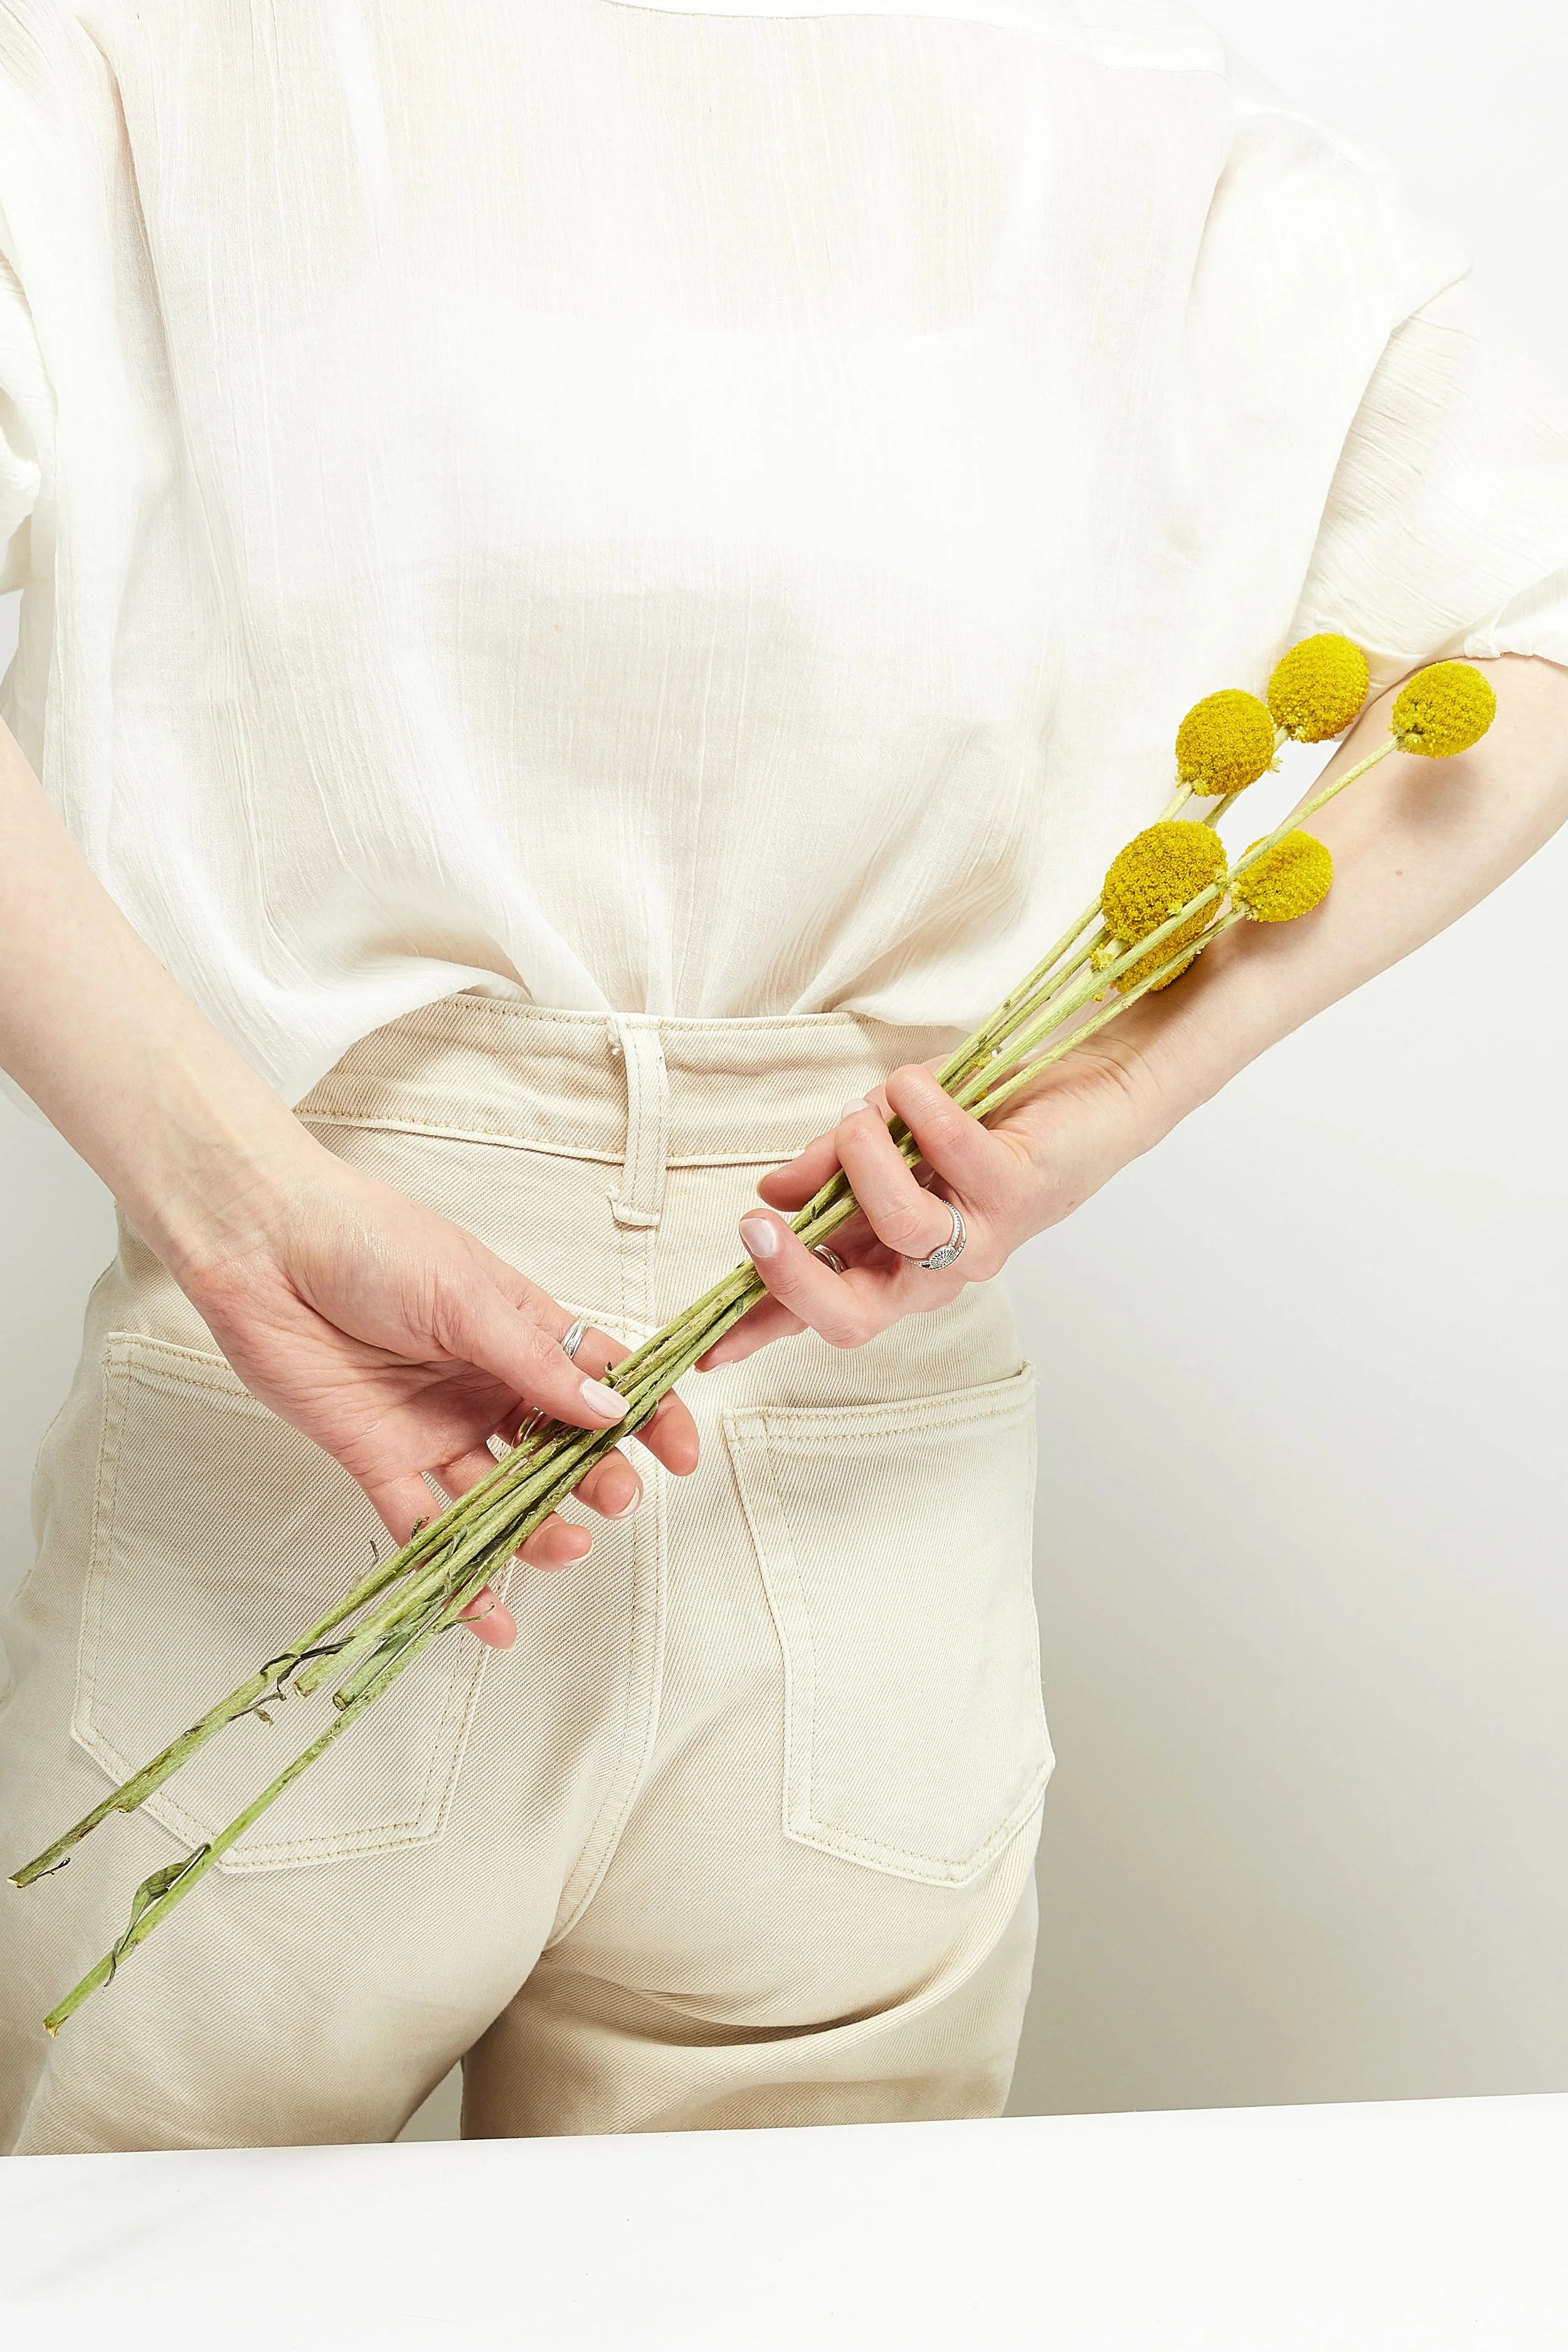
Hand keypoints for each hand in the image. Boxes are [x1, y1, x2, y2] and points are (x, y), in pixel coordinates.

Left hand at [168, 1136, 698, 1648]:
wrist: (260, 1248)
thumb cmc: (367, 1240)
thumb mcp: (466, 1294)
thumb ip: (534, 1363)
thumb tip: (612, 1412)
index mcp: (520, 1329)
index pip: (603, 1379)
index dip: (647, 1417)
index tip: (679, 1455)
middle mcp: (484, 1382)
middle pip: (557, 1448)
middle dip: (593, 1480)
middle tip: (613, 1501)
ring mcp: (434, 1424)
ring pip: (500, 1495)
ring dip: (536, 1529)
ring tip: (564, 1548)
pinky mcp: (378, 1459)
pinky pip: (425, 1527)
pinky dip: (455, 1574)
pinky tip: (489, 1615)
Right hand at [699, 1044, 1155, 1367]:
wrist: (1086, 1089)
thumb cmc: (982, 1120)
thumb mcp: (883, 1140)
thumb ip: (829, 1172)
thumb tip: (770, 1195)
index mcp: (890, 1262)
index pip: (817, 1309)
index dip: (761, 1330)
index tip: (705, 1348)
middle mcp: (934, 1270)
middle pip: (854, 1314)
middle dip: (794, 1274)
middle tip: (759, 1222)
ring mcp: (979, 1239)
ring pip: (902, 1229)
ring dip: (862, 1162)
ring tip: (860, 1116)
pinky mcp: (1019, 1192)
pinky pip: (952, 1156)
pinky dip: (920, 1108)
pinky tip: (917, 1085)